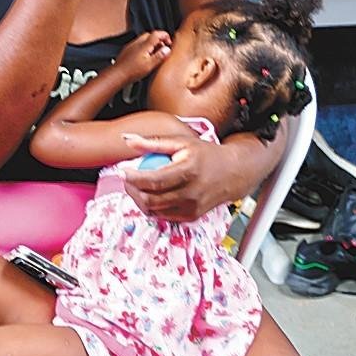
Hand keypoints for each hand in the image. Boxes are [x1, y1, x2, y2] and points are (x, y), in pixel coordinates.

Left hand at [117, 30, 171, 80]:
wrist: (117, 75)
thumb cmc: (131, 71)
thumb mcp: (150, 65)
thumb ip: (159, 56)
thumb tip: (167, 49)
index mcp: (144, 45)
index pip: (156, 33)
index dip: (165, 35)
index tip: (169, 42)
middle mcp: (137, 43)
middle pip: (150, 35)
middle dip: (158, 39)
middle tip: (163, 48)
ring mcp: (131, 46)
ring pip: (144, 40)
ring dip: (151, 44)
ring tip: (155, 53)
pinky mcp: (128, 51)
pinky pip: (138, 45)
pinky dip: (145, 48)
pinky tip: (146, 57)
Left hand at [119, 134, 236, 221]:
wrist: (233, 173)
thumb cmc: (206, 154)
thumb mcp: (182, 142)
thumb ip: (153, 142)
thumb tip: (128, 139)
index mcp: (188, 170)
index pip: (153, 180)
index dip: (133, 178)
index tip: (123, 171)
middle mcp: (191, 192)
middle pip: (150, 199)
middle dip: (132, 190)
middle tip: (127, 180)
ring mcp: (191, 207)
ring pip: (154, 210)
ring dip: (140, 200)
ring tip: (137, 187)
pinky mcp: (191, 216)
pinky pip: (163, 215)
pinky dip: (153, 206)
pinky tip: (151, 194)